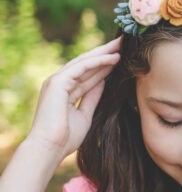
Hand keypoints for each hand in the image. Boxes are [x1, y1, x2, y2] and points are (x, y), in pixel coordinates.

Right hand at [27, 36, 121, 160]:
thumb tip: (103, 82)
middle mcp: (59, 83)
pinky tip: (113, 57)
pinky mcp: (58, 82)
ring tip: (121, 45)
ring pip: (84, 62)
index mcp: (64, 91)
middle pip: (86, 63)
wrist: (50, 148)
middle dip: (104, 53)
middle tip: (122, 43)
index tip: (120, 57)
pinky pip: (81, 67)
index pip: (87, 73)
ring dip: (103, 53)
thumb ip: (92, 96)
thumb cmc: (65, 138)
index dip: (104, 64)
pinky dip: (98, 61)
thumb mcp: (85, 114)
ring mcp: (57, 81)